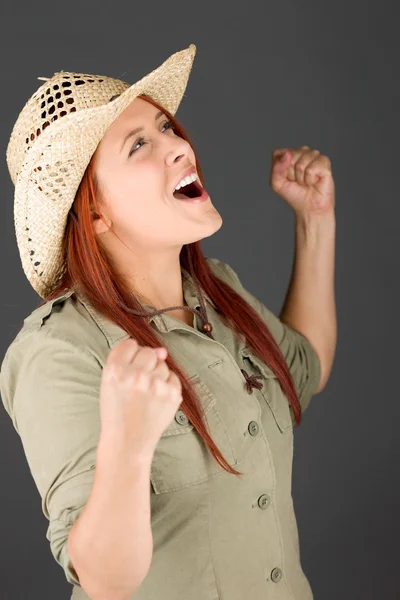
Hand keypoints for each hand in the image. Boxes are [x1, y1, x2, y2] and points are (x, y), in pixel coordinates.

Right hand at [99, 339, 182, 455]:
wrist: (127, 442)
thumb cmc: (117, 412)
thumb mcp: (109, 383)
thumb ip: (129, 359)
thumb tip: (162, 350)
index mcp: (115, 371)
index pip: (129, 344)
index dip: (130, 355)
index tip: (128, 368)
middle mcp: (136, 375)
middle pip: (148, 352)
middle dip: (145, 364)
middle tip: (138, 384)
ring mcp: (156, 385)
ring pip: (162, 364)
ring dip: (156, 375)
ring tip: (146, 394)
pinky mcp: (172, 394)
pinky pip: (173, 377)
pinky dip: (167, 385)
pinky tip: (156, 399)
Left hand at [270, 146, 334, 215]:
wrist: (309, 208)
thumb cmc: (294, 194)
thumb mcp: (277, 183)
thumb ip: (276, 168)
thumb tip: (287, 154)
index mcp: (289, 154)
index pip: (278, 153)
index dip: (279, 169)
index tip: (286, 178)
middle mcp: (302, 152)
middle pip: (290, 156)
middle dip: (291, 173)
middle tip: (297, 181)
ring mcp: (314, 156)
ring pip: (301, 163)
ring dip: (301, 177)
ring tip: (305, 182)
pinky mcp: (325, 162)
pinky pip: (311, 169)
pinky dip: (310, 179)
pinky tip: (314, 182)